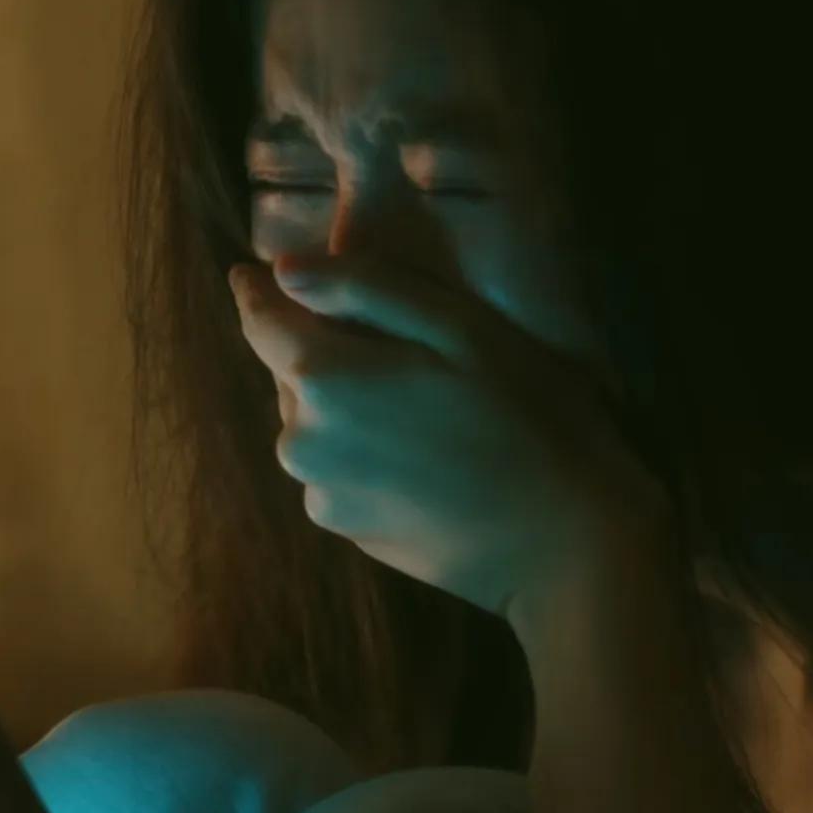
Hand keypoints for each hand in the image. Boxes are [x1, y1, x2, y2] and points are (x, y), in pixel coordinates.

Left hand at [229, 252, 667, 620]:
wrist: (562, 542)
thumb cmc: (525, 417)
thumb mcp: (459, 325)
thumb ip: (364, 287)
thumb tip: (284, 269)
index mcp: (322, 376)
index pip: (260, 318)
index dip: (257, 290)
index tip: (250, 272)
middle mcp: (300, 438)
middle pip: (292, 371)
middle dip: (325, 350)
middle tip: (398, 348)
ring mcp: (319, 492)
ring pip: (314, 422)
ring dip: (346, 404)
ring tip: (420, 407)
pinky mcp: (346, 530)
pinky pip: (337, 468)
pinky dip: (362, 451)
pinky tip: (422, 456)